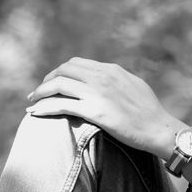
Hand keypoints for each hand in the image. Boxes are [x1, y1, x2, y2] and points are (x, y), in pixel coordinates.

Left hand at [27, 57, 183, 157]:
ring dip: (41, 92)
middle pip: (64, 69)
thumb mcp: (134, 86)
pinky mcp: (95, 111)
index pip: (77, 63)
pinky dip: (45, 107)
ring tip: (32, 101)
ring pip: (59, 84)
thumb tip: (106, 80)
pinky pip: (62, 105)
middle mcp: (102, 76)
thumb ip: (117, 80)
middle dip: (48, 79)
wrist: (159, 128)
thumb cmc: (150, 112)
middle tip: (39, 92)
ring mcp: (98, 93)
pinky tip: (35, 113)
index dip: (61, 71)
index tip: (53, 82)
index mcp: (111, 69)